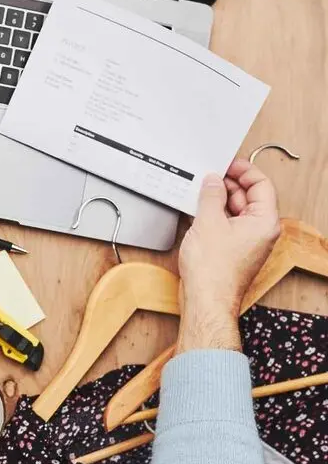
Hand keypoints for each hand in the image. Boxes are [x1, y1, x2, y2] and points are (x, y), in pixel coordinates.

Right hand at [177, 159, 279, 352]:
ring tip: (200, 192)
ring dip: (220, 200)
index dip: (244, 171)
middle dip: (229, 185)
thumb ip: (211, 196)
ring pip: (237, 211)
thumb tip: (213, 181)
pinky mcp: (234, 251)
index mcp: (264, 221)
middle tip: (209, 176)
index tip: (227, 163)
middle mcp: (261, 231)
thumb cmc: (213, 270)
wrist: (206, 300)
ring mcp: (248, 242)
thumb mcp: (208, 222)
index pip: (261, 185)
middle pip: (250, 197)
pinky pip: (228, 225)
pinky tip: (199, 211)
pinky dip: (216, 215)